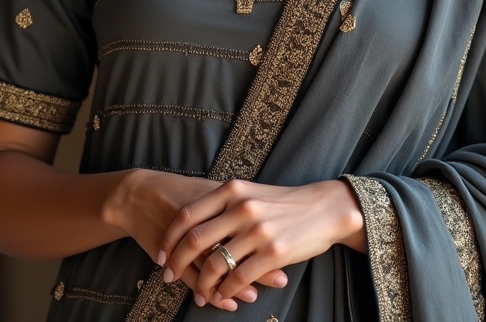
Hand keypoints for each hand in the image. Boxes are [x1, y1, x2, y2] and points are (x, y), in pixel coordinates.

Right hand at [105, 169, 286, 310]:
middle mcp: (202, 216)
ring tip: (253, 296)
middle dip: (257, 264)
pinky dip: (207, 289)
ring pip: (212, 264)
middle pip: (233, 244)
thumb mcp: (208, 190)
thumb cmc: (179, 191)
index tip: (289, 251)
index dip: (267, 239)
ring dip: (233, 284)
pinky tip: (222, 300)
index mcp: (216, 197)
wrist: (137, 194)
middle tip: (280, 279)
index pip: (247, 221)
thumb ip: (233, 203)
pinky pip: (191, 275)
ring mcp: (183, 236)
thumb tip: (265, 214)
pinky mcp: (169, 252)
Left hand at [158, 178, 364, 307]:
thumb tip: (192, 225)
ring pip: (214, 264)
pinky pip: (239, 278)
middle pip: (194, 240)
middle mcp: (241, 208)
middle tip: (167, 275)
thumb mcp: (251, 193)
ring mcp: (257, 231)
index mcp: (232, 190)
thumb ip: (224, 204)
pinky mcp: (273, 253)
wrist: (325, 208)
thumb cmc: (284, 203)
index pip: (188, 215)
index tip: (161, 253)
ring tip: (198, 293)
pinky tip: (222, 295)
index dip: (169, 237)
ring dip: (201, 283)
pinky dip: (226, 291)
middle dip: (176, 262)